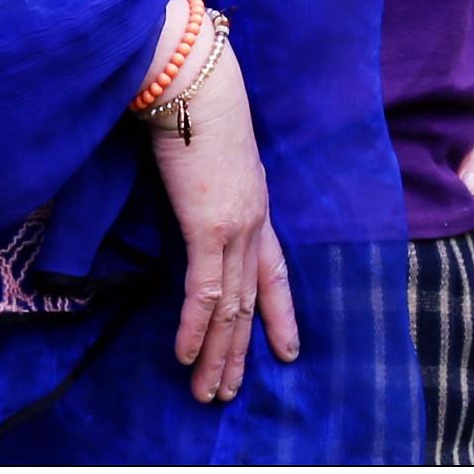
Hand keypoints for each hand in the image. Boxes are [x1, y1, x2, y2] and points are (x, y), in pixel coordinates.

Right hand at [147, 45, 298, 402]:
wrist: (194, 80)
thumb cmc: (194, 100)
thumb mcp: (207, 147)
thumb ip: (205, 173)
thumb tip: (188, 179)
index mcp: (254, 200)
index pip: (274, 268)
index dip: (280, 311)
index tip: (287, 347)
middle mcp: (253, 219)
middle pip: (253, 298)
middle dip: (242, 349)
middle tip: (232, 390)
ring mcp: (235, 225)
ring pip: (232, 306)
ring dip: (217, 354)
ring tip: (209, 393)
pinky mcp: (208, 226)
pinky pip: (205, 292)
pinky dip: (195, 328)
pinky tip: (186, 357)